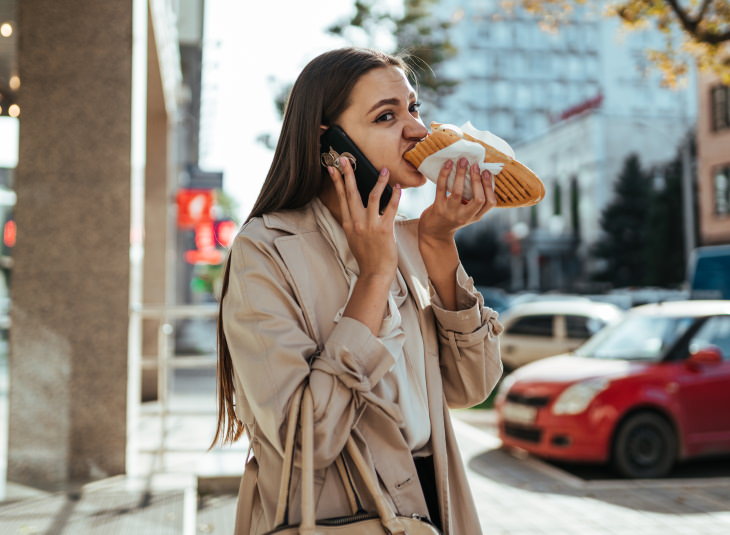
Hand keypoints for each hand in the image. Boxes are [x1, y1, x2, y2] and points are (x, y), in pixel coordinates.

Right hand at [327, 156, 401, 279]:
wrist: (375, 273)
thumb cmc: (367, 256)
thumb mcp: (354, 238)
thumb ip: (354, 222)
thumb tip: (353, 208)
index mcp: (348, 223)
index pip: (341, 197)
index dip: (337, 181)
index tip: (333, 167)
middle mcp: (357, 222)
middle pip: (351, 192)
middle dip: (348, 174)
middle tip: (345, 158)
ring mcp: (370, 225)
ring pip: (372, 196)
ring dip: (378, 181)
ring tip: (383, 169)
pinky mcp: (384, 230)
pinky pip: (390, 208)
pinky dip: (394, 196)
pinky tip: (397, 187)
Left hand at [418, 157, 496, 244]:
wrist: (433, 233)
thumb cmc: (452, 217)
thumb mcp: (467, 212)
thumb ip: (473, 199)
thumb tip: (479, 172)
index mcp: (476, 216)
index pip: (490, 203)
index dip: (490, 187)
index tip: (486, 172)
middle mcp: (465, 216)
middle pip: (478, 199)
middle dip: (478, 180)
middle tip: (475, 165)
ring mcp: (451, 213)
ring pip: (458, 192)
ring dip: (461, 174)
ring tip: (462, 161)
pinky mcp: (438, 208)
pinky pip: (441, 189)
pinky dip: (445, 174)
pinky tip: (447, 164)